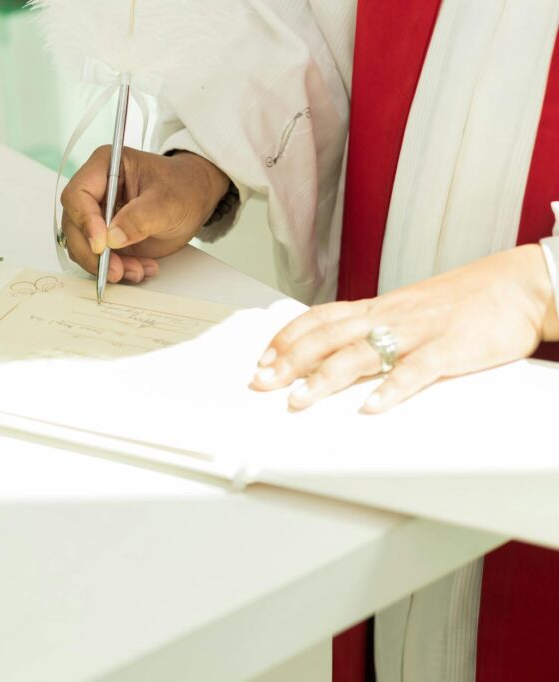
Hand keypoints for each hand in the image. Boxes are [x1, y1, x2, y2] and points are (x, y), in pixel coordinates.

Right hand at [60, 147, 229, 282]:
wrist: (194, 199)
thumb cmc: (183, 187)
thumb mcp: (168, 200)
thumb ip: (140, 217)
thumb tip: (112, 238)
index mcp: (104, 167)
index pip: (78, 195)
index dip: (84, 221)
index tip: (101, 244)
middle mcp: (95, 191)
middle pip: (74, 226)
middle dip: (93, 253)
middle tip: (116, 270)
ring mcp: (97, 216)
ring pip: (82, 247)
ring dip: (106, 265)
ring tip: (138, 269)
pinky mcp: (105, 238)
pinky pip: (98, 260)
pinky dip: (117, 270)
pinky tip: (141, 267)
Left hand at [250, 245, 558, 412]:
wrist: (519, 285)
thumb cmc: (465, 300)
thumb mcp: (408, 308)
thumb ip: (374, 326)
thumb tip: (338, 347)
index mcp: (379, 308)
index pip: (320, 318)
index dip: (287, 338)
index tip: (262, 358)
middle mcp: (390, 317)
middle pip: (328, 338)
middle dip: (289, 362)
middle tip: (261, 383)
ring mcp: (418, 332)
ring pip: (361, 353)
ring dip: (325, 378)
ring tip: (298, 399)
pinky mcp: (450, 349)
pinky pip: (416, 370)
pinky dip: (391, 389)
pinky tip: (371, 408)